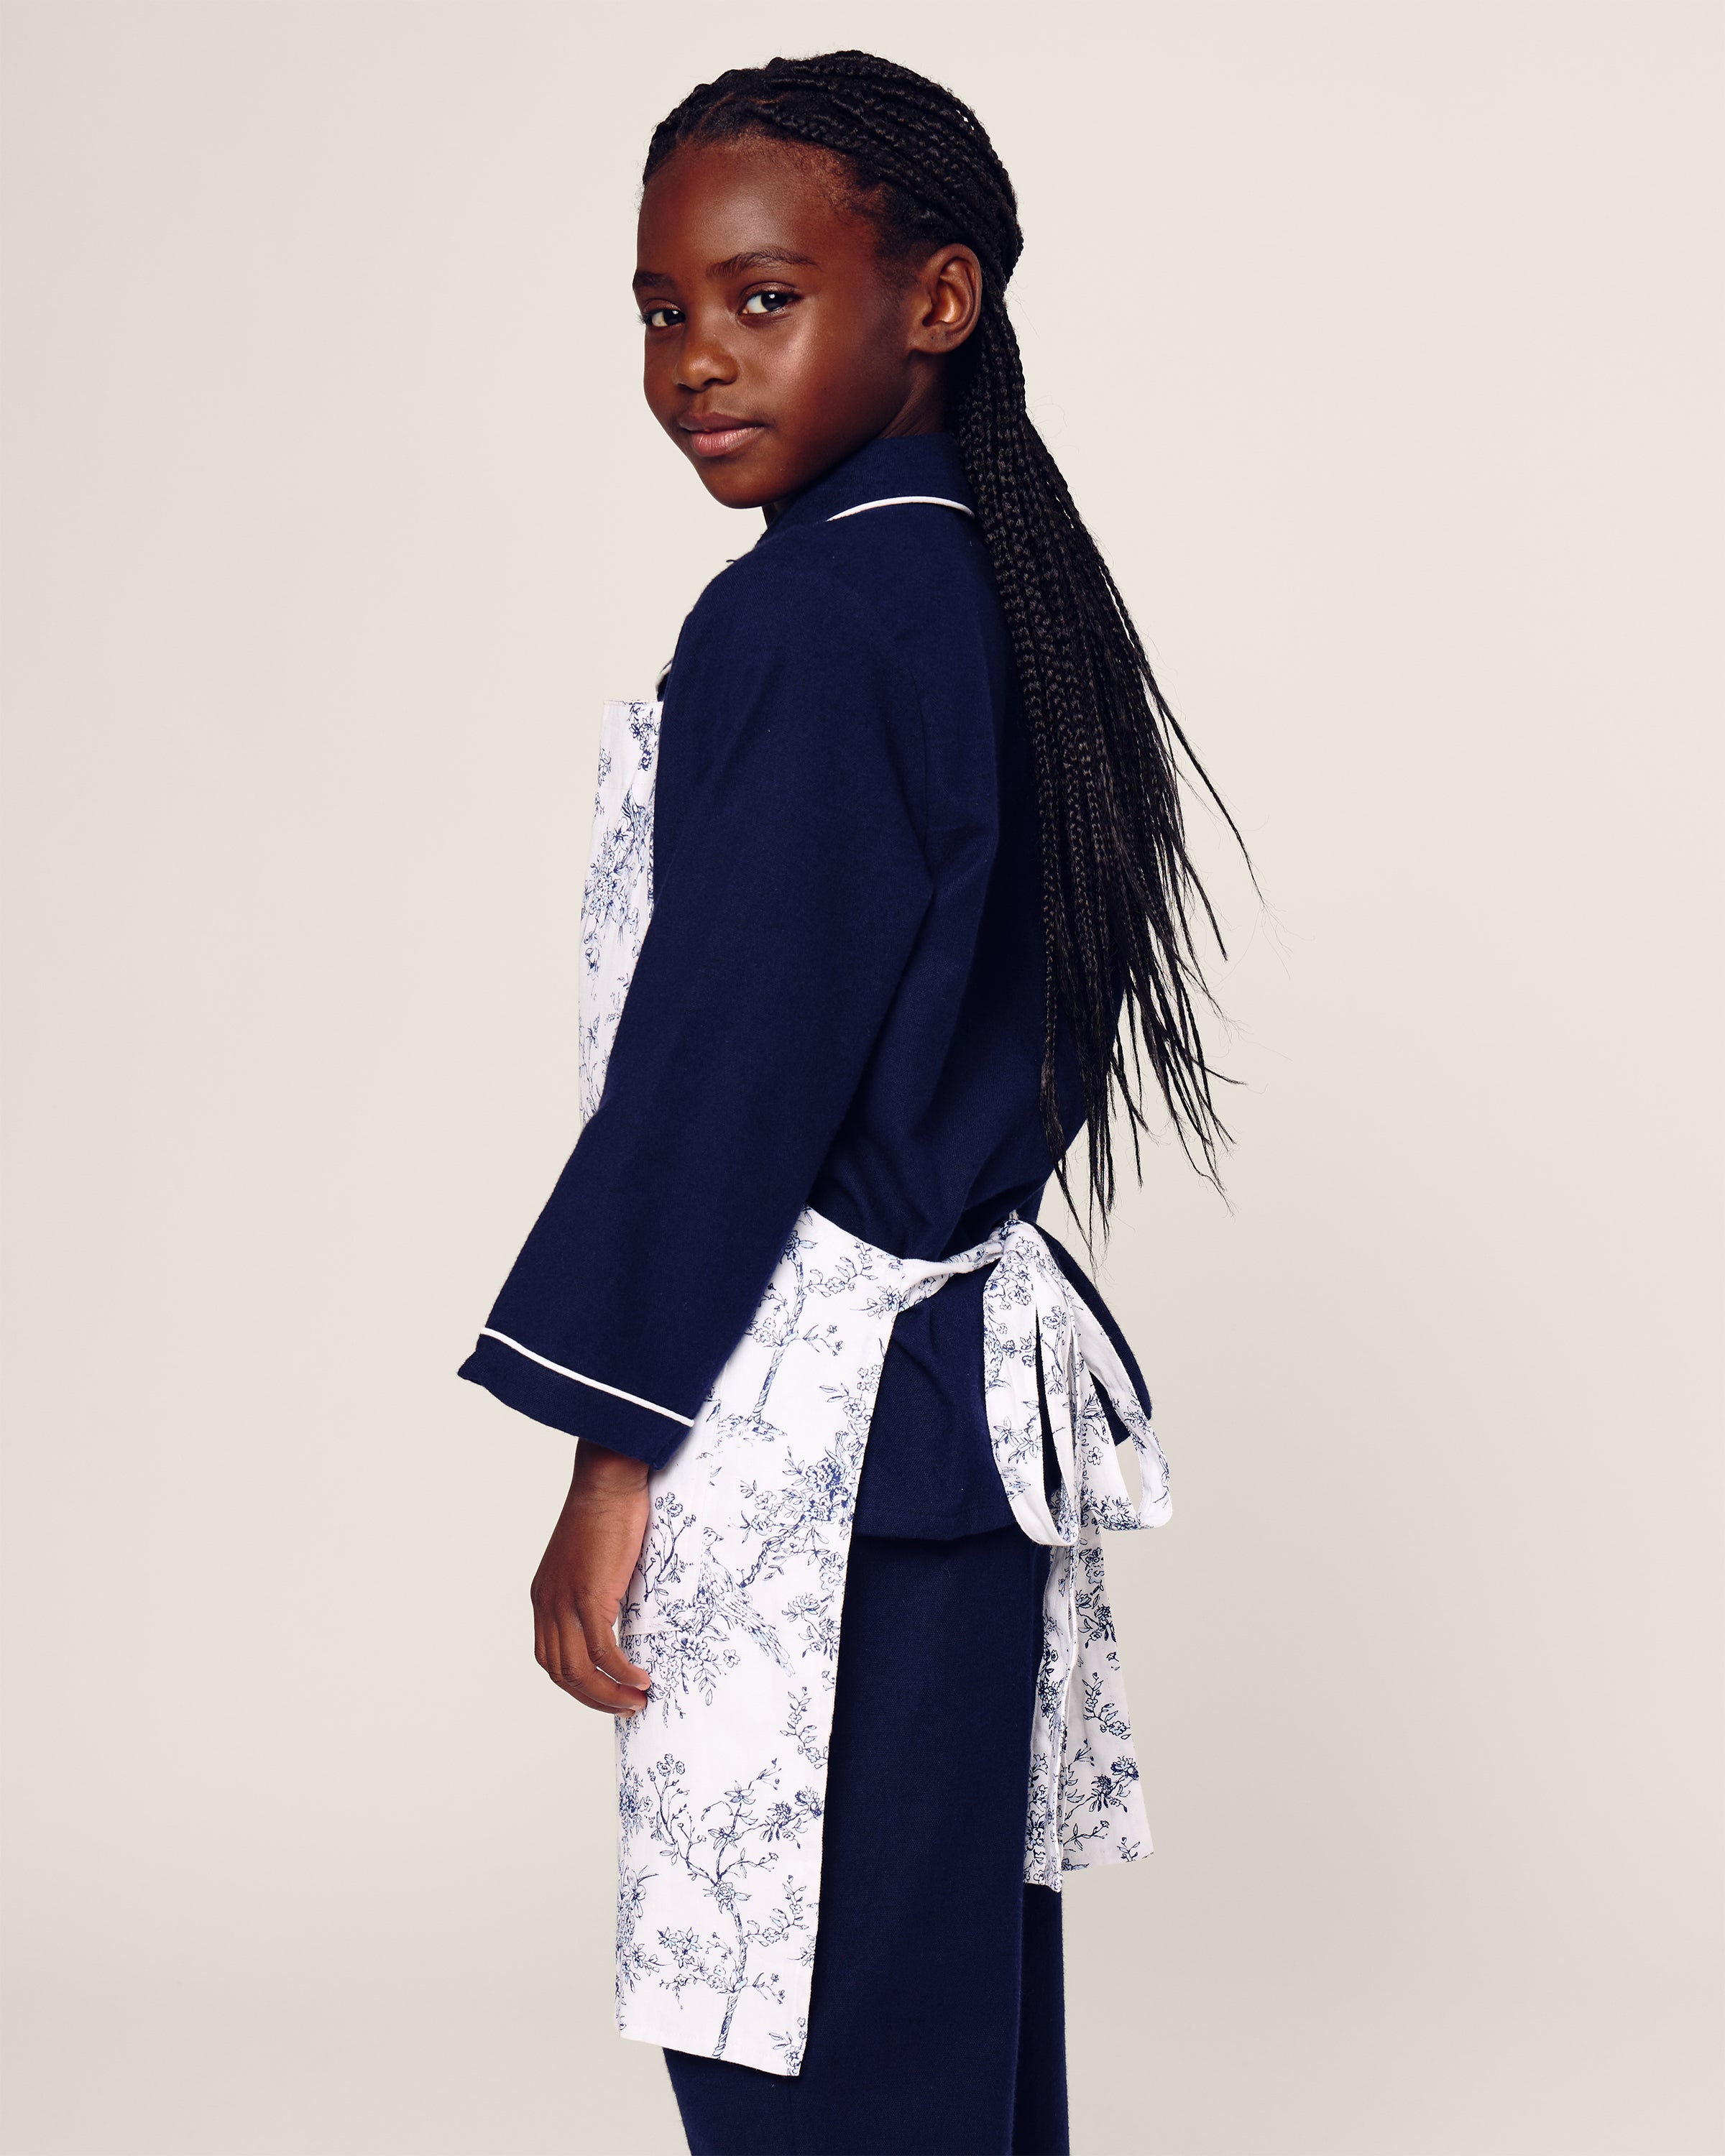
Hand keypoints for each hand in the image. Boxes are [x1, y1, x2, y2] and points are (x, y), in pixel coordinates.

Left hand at [530, 1440, 652, 1715]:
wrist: (608, 1480)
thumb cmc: (608, 1512)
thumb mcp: (593, 1561)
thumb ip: (596, 1592)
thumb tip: (621, 1618)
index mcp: (545, 1596)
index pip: (551, 1658)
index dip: (578, 1684)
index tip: (607, 1693)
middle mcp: (547, 1603)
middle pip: (560, 1672)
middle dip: (594, 1698)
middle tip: (626, 1708)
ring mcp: (565, 1600)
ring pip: (578, 1669)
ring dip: (607, 1694)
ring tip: (636, 1702)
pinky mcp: (589, 1594)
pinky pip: (601, 1650)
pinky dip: (621, 1672)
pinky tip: (640, 1680)